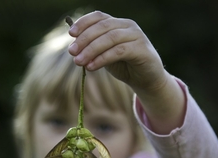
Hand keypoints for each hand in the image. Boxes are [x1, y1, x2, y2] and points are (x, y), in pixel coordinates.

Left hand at [68, 11, 185, 133]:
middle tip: (72, 52)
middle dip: (84, 39)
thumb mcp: (104, 54)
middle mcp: (128, 26)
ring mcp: (137, 36)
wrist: (146, 79)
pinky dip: (102, 58)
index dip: (83, 23)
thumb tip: (73, 47)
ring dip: (91, 50)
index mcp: (117, 23)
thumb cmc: (124, 65)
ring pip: (110, 38)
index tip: (70, 33)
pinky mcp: (142, 49)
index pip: (99, 17)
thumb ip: (93, 48)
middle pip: (102, 27)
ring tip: (78, 61)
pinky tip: (91, 67)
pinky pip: (119, 51)